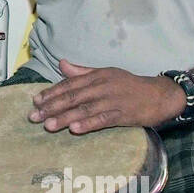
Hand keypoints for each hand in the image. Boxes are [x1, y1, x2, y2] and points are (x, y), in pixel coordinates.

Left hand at [28, 60, 187, 132]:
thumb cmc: (130, 85)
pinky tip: (75, 129)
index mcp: (97, 76)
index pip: (69, 84)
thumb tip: (61, 64)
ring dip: (64, 117)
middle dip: (51, 107)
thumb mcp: (106, 73)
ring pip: (84, 109)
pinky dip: (88, 124)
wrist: (160, 94)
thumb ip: (82, 72)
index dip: (51, 93)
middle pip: (73, 97)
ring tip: (48, 125)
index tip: (36, 101)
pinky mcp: (123, 114)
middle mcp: (102, 86)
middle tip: (34, 116)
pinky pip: (103, 119)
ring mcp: (112, 100)